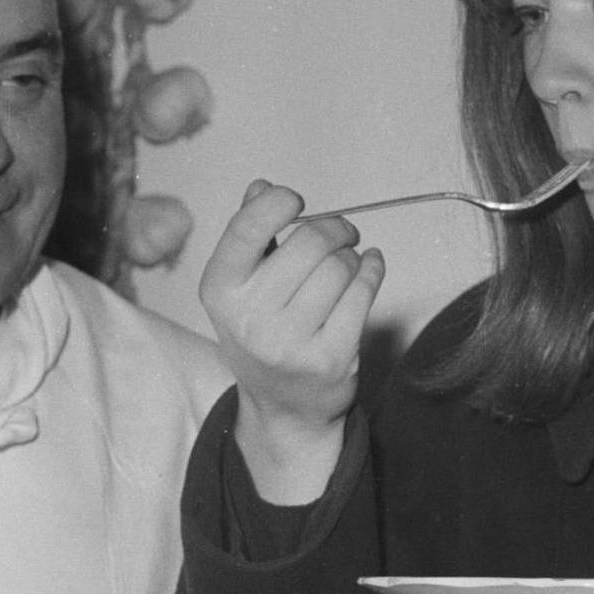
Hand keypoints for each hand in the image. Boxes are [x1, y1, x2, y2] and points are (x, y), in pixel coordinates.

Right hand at [199, 180, 384, 503]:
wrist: (283, 407)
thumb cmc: (264, 331)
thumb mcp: (240, 286)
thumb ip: (248, 234)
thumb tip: (262, 187)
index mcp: (220, 290)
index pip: (247, 228)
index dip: (278, 203)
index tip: (296, 202)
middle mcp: (250, 319)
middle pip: (308, 243)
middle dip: (334, 228)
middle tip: (342, 232)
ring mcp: (291, 343)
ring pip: (340, 267)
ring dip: (352, 255)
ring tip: (347, 263)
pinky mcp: (331, 359)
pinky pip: (363, 294)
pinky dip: (373, 270)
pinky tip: (371, 266)